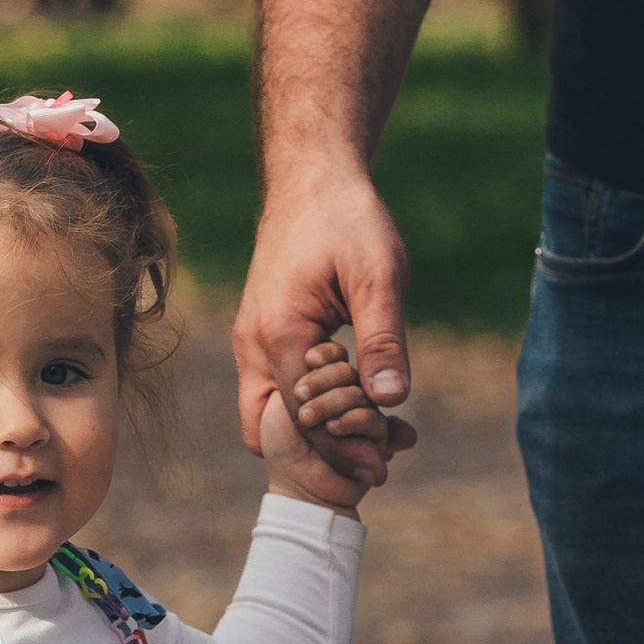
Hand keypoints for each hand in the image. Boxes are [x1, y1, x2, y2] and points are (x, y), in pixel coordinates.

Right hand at [234, 158, 420, 493]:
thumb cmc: (348, 219)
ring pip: (269, 416)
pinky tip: (360, 405)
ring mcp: (251, 342)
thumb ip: (384, 338)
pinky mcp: (262, 337)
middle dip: (320, 455)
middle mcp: (252, 344)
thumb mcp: (379, 274)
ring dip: (317, 434)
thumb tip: (391, 399)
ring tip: (379, 438)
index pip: (303, 418)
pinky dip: (311, 409)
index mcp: (278, 332)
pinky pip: (277, 391)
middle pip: (270, 433)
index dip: (341, 447)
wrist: (312, 179)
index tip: (384, 464)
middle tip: (379, 460)